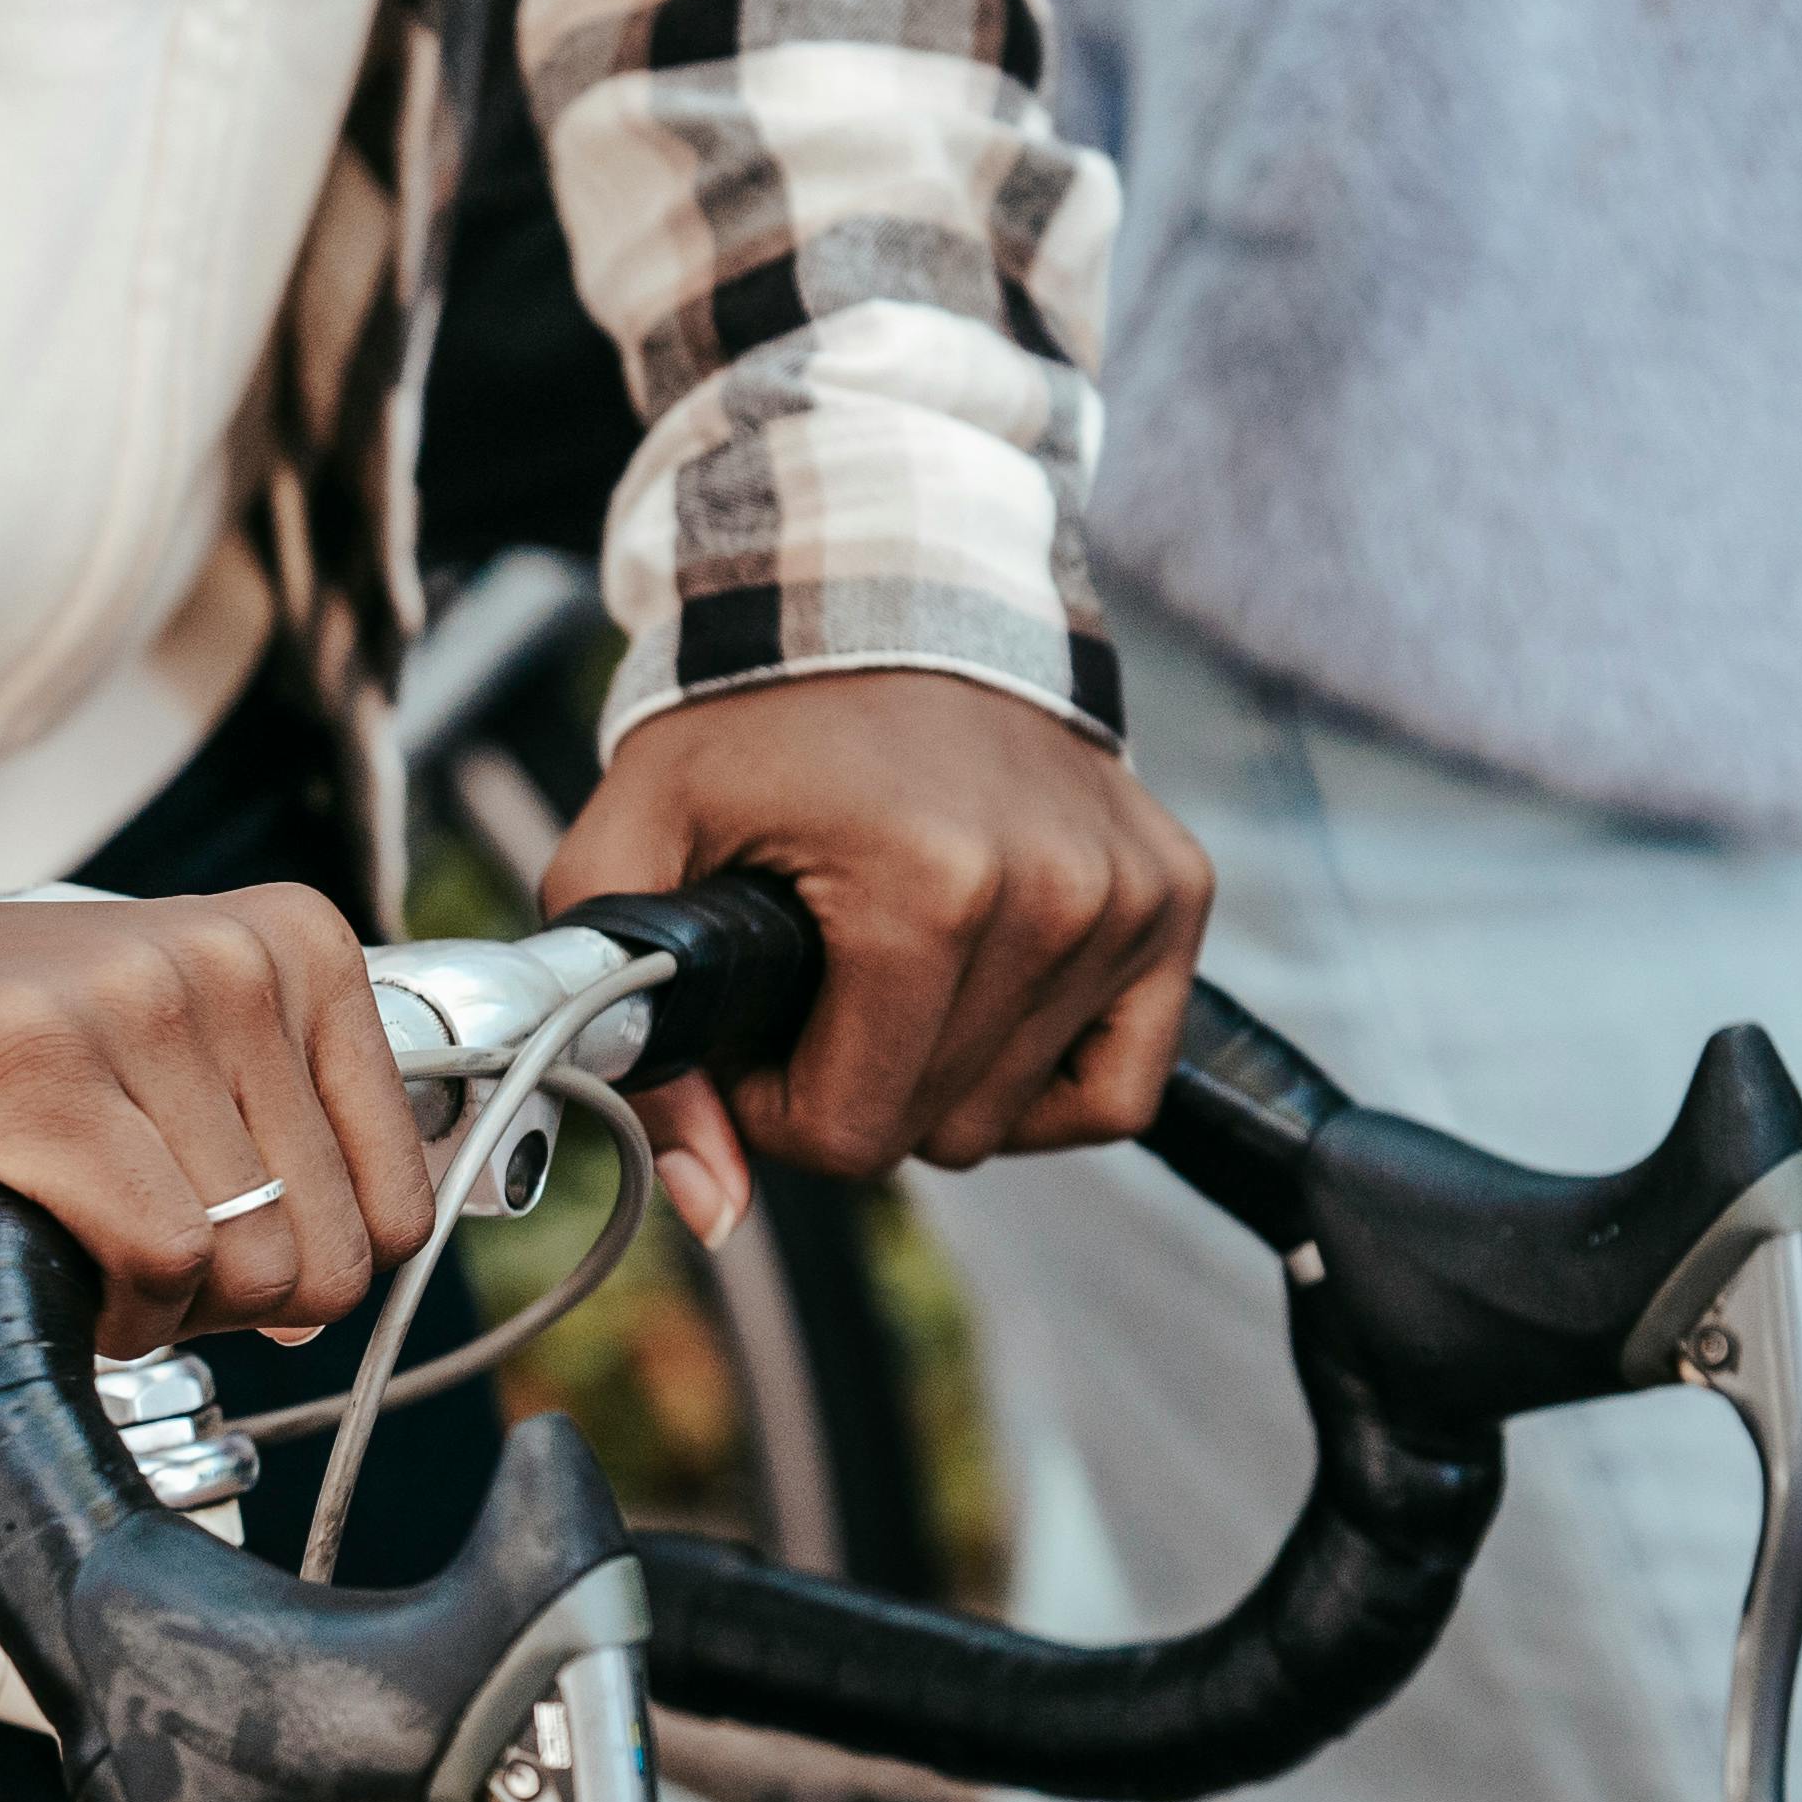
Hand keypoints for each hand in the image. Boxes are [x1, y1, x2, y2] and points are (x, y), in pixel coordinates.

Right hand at [0, 891, 438, 1358]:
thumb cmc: (7, 1052)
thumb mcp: (189, 1045)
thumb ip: (294, 1131)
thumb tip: (356, 1274)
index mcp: (293, 942)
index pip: (400, 1196)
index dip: (319, 1265)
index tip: (233, 1251)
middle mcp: (227, 956)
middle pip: (329, 1245)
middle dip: (242, 1304)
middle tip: (151, 1268)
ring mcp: (132, 1004)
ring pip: (249, 1261)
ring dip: (173, 1312)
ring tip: (98, 1255)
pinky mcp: (37, 1072)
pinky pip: (158, 1255)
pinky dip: (123, 1312)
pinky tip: (70, 1270)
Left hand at [544, 673, 1212, 1242]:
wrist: (879, 594)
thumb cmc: (743, 725)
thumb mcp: (627, 850)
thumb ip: (627, 1024)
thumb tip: (714, 1207)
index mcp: (925, 888)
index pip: (853, 1130)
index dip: (773, 1108)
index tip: (750, 1032)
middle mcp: (1054, 895)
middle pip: (935, 1130)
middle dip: (849, 1089)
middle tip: (808, 993)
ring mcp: (1128, 896)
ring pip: (1017, 1118)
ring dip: (935, 1076)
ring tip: (880, 974)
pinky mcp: (1175, 894)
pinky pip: (1120, 1084)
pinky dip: (1043, 1079)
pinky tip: (977, 1014)